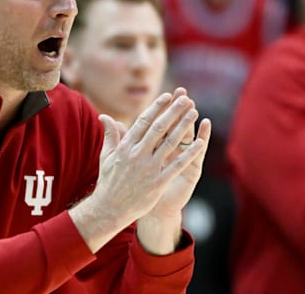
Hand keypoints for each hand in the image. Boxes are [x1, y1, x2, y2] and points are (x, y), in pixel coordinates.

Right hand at [70, 89, 204, 252]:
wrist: (110, 208)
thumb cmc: (108, 181)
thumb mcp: (106, 155)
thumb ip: (110, 134)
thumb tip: (104, 116)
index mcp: (126, 146)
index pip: (144, 121)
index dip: (157, 107)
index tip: (168, 96)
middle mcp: (138, 154)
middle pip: (159, 127)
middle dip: (173, 111)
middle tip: (185, 98)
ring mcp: (149, 168)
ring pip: (170, 142)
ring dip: (183, 126)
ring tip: (194, 112)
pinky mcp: (158, 182)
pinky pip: (177, 165)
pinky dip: (189, 153)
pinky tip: (200, 143)